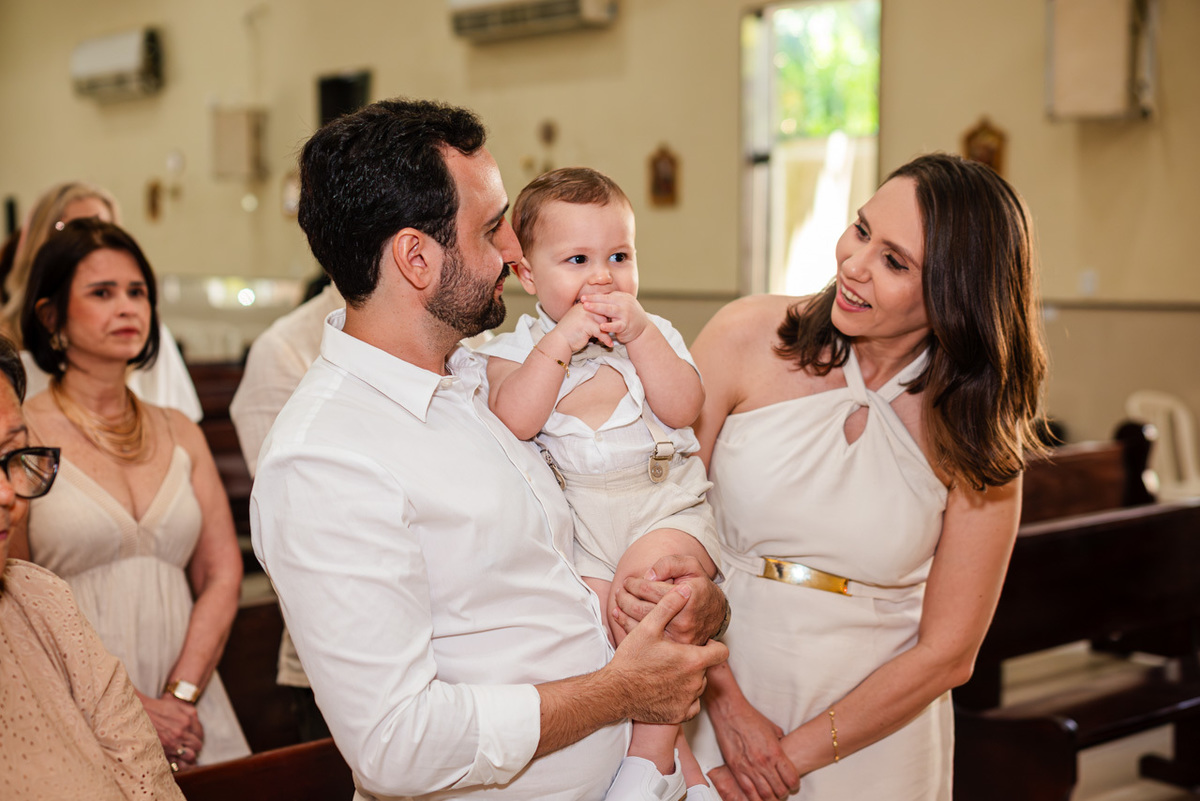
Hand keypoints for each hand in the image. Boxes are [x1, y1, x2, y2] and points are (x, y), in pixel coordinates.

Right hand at [138, 692, 203, 767]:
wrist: (138, 714)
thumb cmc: (157, 708)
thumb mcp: (177, 705)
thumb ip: (191, 713)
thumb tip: (197, 724)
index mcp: (187, 720)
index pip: (200, 734)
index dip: (198, 736)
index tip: (194, 737)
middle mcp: (181, 733)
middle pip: (197, 746)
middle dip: (194, 746)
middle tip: (189, 745)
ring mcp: (172, 744)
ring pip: (190, 756)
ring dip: (188, 755)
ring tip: (183, 753)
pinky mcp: (163, 752)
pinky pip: (177, 763)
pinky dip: (179, 763)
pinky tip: (176, 759)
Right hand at [546, 303, 611, 352]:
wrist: (559, 341)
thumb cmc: (569, 333)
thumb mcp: (580, 321)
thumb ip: (589, 317)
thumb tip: (603, 319)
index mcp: (582, 305)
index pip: (599, 306)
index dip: (607, 312)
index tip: (615, 319)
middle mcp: (584, 308)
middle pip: (603, 313)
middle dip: (609, 323)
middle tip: (617, 329)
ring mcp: (585, 315)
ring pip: (603, 323)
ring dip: (608, 332)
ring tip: (612, 339)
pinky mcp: (587, 325)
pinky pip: (601, 332)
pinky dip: (606, 339)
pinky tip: (609, 345)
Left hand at [580, 291, 649, 344]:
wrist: (643, 329)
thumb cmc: (629, 317)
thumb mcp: (621, 306)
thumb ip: (611, 302)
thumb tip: (594, 298)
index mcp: (622, 297)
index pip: (606, 296)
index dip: (594, 296)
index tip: (583, 297)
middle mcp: (624, 303)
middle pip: (606, 300)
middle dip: (593, 300)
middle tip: (582, 300)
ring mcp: (626, 314)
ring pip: (610, 310)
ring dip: (597, 308)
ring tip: (587, 307)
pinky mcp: (627, 325)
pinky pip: (617, 325)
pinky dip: (609, 326)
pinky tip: (601, 326)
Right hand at [606, 585, 727, 723]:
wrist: (615, 692)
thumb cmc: (631, 659)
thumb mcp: (648, 627)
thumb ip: (669, 606)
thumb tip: (686, 589)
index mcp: (693, 660)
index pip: (722, 652)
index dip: (712, 646)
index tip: (698, 645)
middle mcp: (696, 682)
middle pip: (706, 668)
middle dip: (694, 662)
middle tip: (672, 657)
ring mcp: (688, 700)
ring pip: (698, 685)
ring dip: (688, 679)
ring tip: (666, 672)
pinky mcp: (680, 714)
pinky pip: (691, 704)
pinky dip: (683, 697)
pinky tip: (667, 689)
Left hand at [614, 555, 725, 643]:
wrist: (716, 613)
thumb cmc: (700, 586)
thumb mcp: (691, 566)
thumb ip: (670, 564)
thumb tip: (648, 575)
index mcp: (687, 598)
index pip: (650, 590)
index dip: (635, 584)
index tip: (628, 581)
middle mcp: (683, 621)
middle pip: (641, 609)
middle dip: (625, 597)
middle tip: (620, 590)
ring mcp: (677, 639)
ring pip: (639, 625)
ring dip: (623, 610)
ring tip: (619, 600)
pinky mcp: (672, 650)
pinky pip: (644, 638)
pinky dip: (627, 625)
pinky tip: (619, 615)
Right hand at [710, 695, 798, 799]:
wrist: (730, 712)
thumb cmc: (751, 718)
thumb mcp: (773, 729)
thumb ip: (781, 743)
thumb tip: (786, 750)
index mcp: (775, 752)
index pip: (791, 778)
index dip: (794, 785)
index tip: (793, 784)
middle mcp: (763, 762)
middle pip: (779, 790)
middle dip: (783, 793)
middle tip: (782, 791)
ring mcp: (748, 767)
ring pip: (764, 795)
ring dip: (770, 798)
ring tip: (771, 795)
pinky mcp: (735, 769)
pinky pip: (747, 791)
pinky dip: (754, 798)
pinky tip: (757, 796)